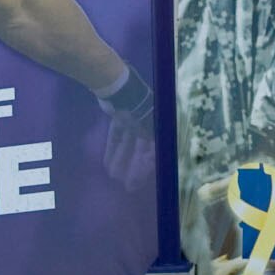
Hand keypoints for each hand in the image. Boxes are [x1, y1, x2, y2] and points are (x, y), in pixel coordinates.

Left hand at [93, 62, 158, 193]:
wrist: (118, 87)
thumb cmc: (138, 109)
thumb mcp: (149, 130)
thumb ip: (152, 151)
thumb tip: (167, 148)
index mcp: (158, 126)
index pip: (154, 152)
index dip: (146, 168)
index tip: (139, 183)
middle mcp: (148, 124)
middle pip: (140, 150)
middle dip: (133, 168)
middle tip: (127, 186)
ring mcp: (133, 120)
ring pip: (128, 145)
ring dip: (122, 161)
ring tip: (114, 177)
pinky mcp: (119, 117)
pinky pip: (117, 136)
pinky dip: (112, 149)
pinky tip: (107, 163)